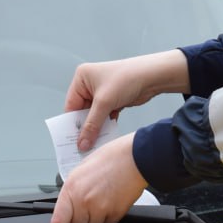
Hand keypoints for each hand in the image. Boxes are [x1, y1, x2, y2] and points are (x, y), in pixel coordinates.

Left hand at [48, 134, 146, 222]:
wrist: (134, 157)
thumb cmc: (110, 158)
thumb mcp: (81, 171)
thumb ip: (72, 191)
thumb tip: (67, 207)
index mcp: (71, 189)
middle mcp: (83, 201)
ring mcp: (100, 209)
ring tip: (96, 215)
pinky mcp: (115, 213)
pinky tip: (107, 212)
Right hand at [65, 50, 189, 150]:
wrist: (152, 76)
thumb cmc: (127, 78)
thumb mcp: (104, 103)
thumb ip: (92, 125)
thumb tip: (82, 143)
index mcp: (82, 78)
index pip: (71, 105)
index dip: (71, 124)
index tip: (70, 141)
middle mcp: (90, 84)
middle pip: (82, 112)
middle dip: (85, 128)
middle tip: (82, 146)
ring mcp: (102, 93)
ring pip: (94, 116)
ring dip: (96, 128)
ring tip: (93, 144)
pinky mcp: (112, 100)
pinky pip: (104, 116)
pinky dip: (105, 125)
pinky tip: (106, 136)